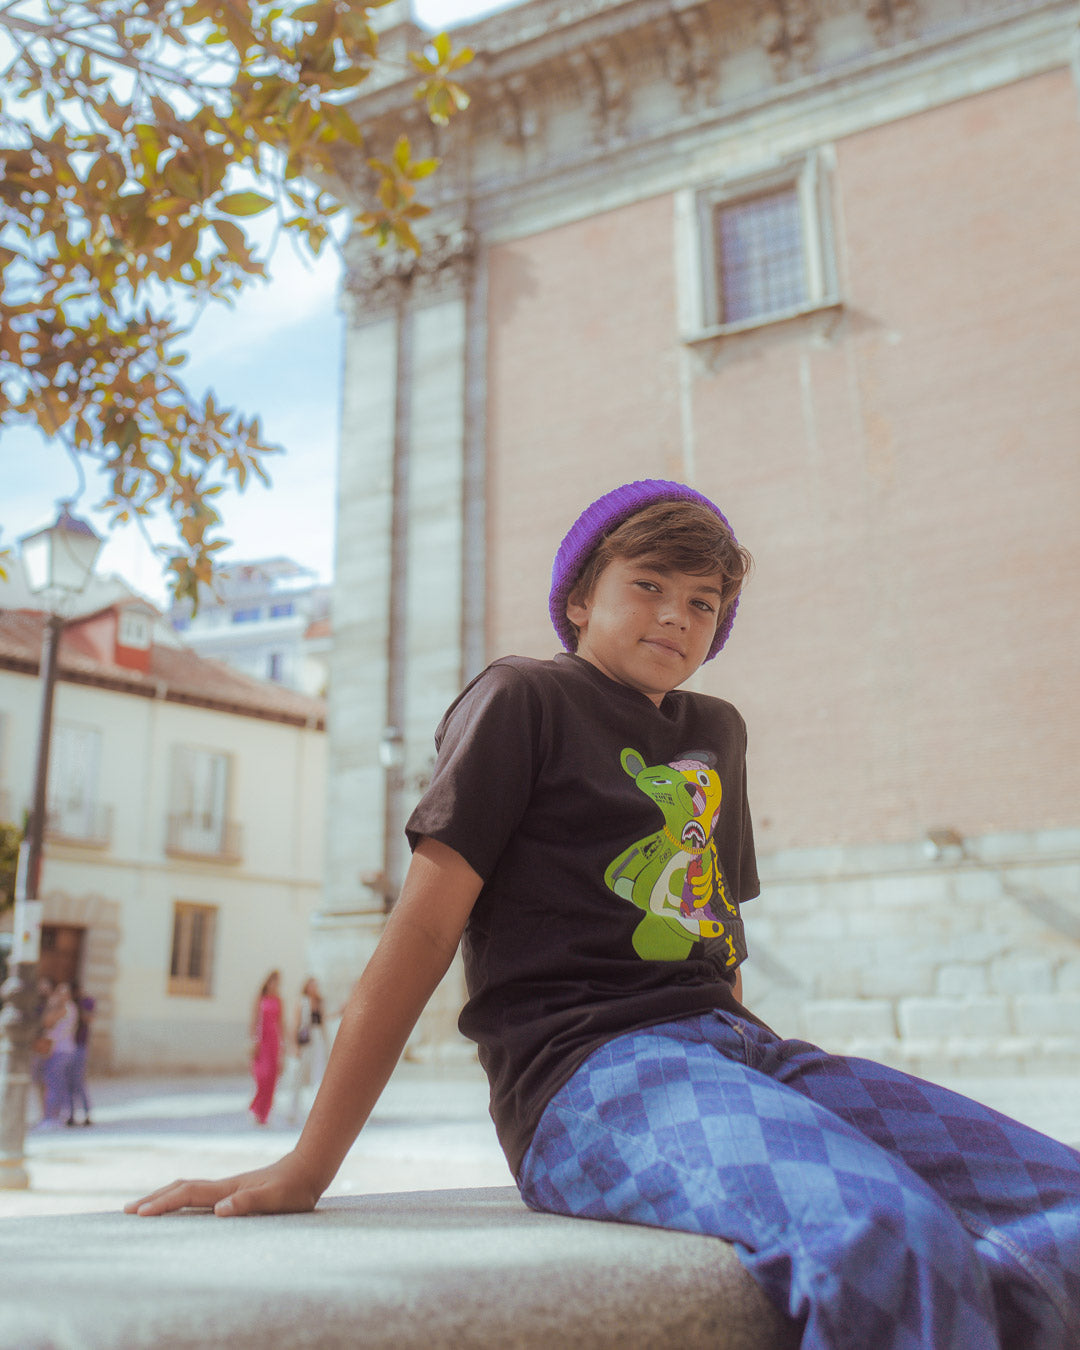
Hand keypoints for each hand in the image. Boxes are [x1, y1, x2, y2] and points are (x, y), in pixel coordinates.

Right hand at [124, 1151, 321, 1217]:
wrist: (309, 1168)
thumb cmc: (295, 1190)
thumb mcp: (276, 1200)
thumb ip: (250, 1202)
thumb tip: (218, 1211)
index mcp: (228, 1190)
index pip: (188, 1194)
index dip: (163, 1203)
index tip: (139, 1213)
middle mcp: (224, 1186)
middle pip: (181, 1188)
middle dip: (155, 1199)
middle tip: (127, 1212)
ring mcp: (228, 1187)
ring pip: (189, 1188)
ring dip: (165, 1197)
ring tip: (145, 1208)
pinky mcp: (235, 1190)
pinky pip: (200, 1194)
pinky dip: (181, 1198)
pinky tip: (181, 1207)